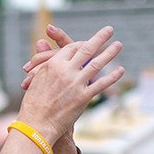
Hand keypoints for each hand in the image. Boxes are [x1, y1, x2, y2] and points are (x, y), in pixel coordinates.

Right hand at [16, 25, 123, 143]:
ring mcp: (76, 83)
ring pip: (97, 64)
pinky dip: (112, 77)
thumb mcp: (36, 78)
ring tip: (118, 45)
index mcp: (53, 64)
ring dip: (110, 53)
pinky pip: (101, 84)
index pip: (72, 47)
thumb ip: (45, 61)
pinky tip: (120, 70)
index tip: (89, 43)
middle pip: (86, 49)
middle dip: (100, 38)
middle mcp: (66, 71)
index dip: (82, 44)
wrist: (36, 124)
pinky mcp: (83, 97)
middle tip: (109, 30)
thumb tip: (45, 45)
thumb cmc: (33, 103)